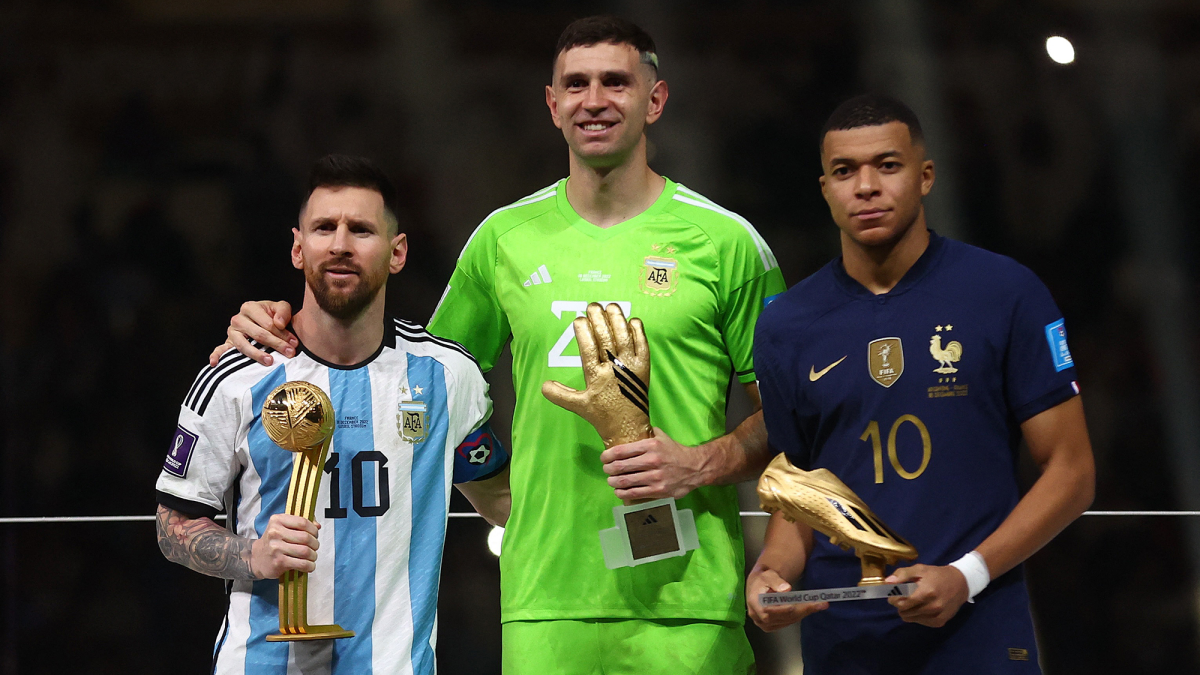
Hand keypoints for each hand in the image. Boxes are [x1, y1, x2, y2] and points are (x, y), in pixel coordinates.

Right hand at [208, 300, 296, 366]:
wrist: (263, 319)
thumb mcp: (280, 307)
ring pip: (243, 345)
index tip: (294, 343)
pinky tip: (214, 363)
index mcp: (250, 307)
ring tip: (269, 361)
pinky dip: (216, 355)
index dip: (282, 334)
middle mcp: (238, 318)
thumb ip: (283, 312)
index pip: (268, 323)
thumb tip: (279, 323)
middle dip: (276, 344)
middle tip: (289, 353)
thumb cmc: (272, 314)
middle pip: (258, 334)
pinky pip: (220, 349)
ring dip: (257, 354)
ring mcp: (232, 331)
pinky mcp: (228, 342)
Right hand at [250, 514, 319, 578]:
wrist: (257, 558)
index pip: (302, 522)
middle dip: (315, 544)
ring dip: (313, 555)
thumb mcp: (284, 527)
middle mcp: (275, 533)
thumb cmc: (275, 541)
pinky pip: (301, 564)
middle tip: (314, 547)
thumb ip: (301, 523)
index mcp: (277, 520)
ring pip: (305, 551)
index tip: (315, 534)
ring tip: (312, 556)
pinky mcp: (278, 562)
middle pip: (306, 537)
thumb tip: (317, 525)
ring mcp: (276, 548)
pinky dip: (309, 566)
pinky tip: (309, 566)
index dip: (313, 529)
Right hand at [542, 303, 650, 447]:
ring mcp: (631, 367)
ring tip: (611, 306)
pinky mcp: (644, 368)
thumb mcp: (579, 406)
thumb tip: (543, 385)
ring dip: (617, 320)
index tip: (579, 319)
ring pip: (624, 338)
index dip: (583, 332)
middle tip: (592, 306)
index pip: (588, 348)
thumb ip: (560, 394)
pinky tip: (632, 320)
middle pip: (606, 338)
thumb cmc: (603, 415)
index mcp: (596, 377)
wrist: (629, 428)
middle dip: (599, 319)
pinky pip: (642, 345)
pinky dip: (638, 332)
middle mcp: (614, 369)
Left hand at [601, 427, 700, 500]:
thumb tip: (632, 427)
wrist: (695, 468)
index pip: (621, 451)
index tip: (604, 458)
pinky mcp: (658, 491)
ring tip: (611, 481)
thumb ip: (647, 432)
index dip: (607, 455)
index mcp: (651, 445)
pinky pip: (634, 493)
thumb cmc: (675, 452)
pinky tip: (619, 491)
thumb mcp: (662, 437)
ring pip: (625, 481)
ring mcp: (655, 477)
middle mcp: (652, 461)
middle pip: (620, 467)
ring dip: (613, 482)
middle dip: (608, 469)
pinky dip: (622, 493)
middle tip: (607, 470)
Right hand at [746, 565, 827, 631]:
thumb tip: (786, 589)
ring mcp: (764, 623)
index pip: (767, 611)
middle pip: (781, 617)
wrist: (759, 586)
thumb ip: (776, 581)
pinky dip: (799, 615)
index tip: (794, 606)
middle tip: (819, 604)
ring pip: (787, 621)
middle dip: (801, 610)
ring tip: (819, 604)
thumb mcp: (768, 575)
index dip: (781, 610)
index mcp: (754, 603)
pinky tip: (809, 608)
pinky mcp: (771, 626)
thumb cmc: (764, 579)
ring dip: (803, 613)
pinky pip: (787, 623)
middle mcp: (757, 616)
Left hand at [886, 564, 969, 626]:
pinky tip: (922, 606)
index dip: (894, 599)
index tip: (894, 594)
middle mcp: (932, 607)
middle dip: (899, 604)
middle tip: (903, 597)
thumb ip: (902, 575)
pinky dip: (916, 615)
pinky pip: (920, 622)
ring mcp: (937, 616)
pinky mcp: (940, 622)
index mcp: (926, 592)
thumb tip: (888, 583)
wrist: (960, 583)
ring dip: (907, 610)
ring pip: (910, 619)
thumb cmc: (937, 575)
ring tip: (914, 601)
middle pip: (903, 612)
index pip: (901, 603)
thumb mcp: (920, 569)